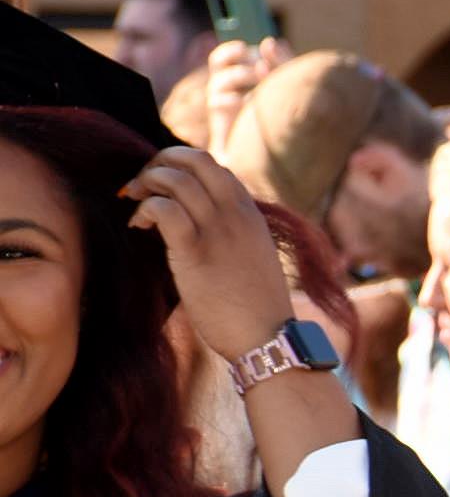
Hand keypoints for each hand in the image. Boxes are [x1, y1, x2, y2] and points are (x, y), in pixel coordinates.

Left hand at [120, 147, 292, 363]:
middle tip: (143, 186)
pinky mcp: (196, 252)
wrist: (268, 338)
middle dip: (160, 164)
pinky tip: (139, 226)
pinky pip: (164, 209)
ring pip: (175, 178)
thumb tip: (200, 227)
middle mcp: (236, 214)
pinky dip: (144, 209)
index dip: (181, 167)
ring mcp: (218, 231)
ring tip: (135, 205)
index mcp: (250, 214)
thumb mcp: (252, 259)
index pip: (213, 166)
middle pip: (194, 159)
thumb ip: (233, 235)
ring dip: (146, 184)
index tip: (164, 189)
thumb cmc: (256, 308)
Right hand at [203, 37, 285, 159]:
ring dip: (238, 77)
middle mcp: (228, 89)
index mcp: (241, 77)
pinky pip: (218, 103)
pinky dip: (233, 99)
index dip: (234, 49)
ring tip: (260, 82)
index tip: (248, 48)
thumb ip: (282, 63)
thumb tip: (271, 41)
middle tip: (258, 65)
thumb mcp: (286, 86)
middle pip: (218, 63)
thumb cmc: (284, 117)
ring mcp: (223, 106)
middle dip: (235, 59)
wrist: (275, 158)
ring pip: (218, 82)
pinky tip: (249, 103)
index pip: (229, 55)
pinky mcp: (221, 123)